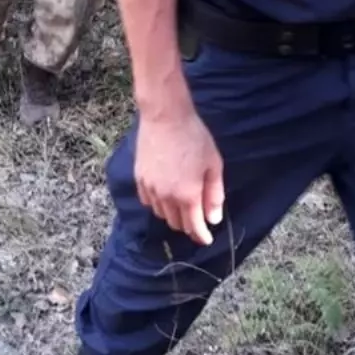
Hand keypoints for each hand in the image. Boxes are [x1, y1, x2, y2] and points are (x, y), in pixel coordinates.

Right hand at [134, 104, 224, 246]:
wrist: (165, 116)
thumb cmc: (194, 137)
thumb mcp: (214, 165)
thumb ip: (214, 195)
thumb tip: (213, 219)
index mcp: (188, 194)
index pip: (194, 227)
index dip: (202, 236)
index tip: (206, 239)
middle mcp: (166, 196)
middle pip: (177, 223)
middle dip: (189, 225)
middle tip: (197, 217)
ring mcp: (150, 188)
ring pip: (161, 214)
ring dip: (173, 214)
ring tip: (181, 203)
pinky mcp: (139, 178)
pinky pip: (148, 201)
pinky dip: (158, 204)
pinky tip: (165, 194)